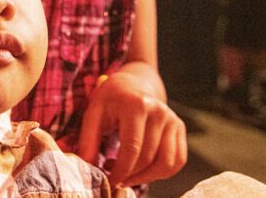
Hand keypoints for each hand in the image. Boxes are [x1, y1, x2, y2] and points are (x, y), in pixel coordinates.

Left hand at [78, 70, 186, 187]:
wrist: (133, 84)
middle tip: (115, 177)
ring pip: (166, 163)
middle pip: (148, 158)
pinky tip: (144, 171)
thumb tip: (87, 165)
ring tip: (128, 175)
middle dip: (130, 175)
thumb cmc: (110, 99)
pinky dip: (162, 173)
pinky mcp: (179, 127)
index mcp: (136, 105)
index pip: (132, 148)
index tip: (109, 182)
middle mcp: (158, 111)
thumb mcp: (93, 112)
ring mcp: (172, 119)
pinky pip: (177, 160)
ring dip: (146, 177)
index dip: (121, 171)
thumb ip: (88, 139)